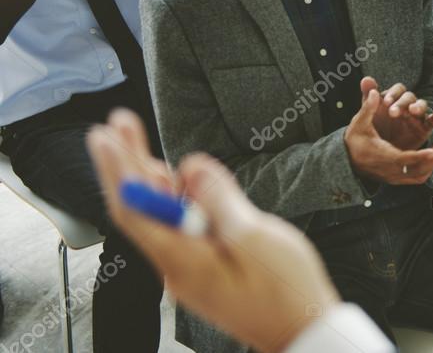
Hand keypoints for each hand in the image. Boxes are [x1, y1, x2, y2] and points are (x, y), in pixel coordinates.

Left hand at [86, 109, 338, 352]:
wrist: (303, 332)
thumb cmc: (286, 291)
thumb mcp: (255, 238)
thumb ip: (219, 199)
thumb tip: (192, 166)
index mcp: (184, 261)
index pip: (135, 209)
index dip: (117, 169)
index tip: (105, 136)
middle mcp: (178, 264)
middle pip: (141, 207)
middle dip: (126, 162)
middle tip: (116, 123)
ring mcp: (191, 264)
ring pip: (159, 213)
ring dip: (146, 173)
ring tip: (133, 137)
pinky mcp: (207, 263)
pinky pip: (180, 223)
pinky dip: (173, 193)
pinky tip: (173, 174)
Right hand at [344, 85, 432, 183]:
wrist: (346, 161)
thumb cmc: (354, 139)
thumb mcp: (359, 122)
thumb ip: (368, 107)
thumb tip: (376, 91)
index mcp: (381, 155)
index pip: (404, 159)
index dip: (420, 155)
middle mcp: (389, 169)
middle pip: (416, 169)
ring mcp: (393, 177)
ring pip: (419, 176)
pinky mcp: (396, 179)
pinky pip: (416, 178)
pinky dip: (428, 169)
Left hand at [359, 76, 432, 150]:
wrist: (381, 151)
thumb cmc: (377, 129)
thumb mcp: (370, 114)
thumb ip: (368, 96)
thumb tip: (366, 79)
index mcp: (395, 99)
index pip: (397, 90)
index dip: (393, 94)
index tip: (386, 102)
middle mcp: (407, 105)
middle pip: (409, 97)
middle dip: (402, 103)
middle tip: (393, 112)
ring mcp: (416, 116)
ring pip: (422, 105)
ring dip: (418, 106)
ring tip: (413, 110)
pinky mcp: (424, 128)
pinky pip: (432, 120)